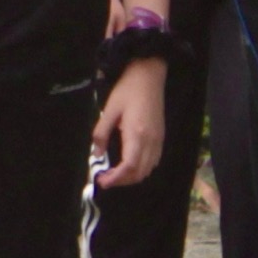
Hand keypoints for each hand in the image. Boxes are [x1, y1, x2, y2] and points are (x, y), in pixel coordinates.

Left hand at [91, 57, 165, 186]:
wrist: (149, 76)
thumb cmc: (127, 90)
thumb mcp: (109, 110)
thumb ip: (101, 133)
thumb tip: (97, 154)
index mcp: (137, 134)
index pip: (129, 167)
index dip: (116, 179)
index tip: (103, 182)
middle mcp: (150, 141)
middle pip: (139, 173)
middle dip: (122, 181)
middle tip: (105, 179)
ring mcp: (158, 140)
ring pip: (148, 169)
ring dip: (132, 177)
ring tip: (115, 174)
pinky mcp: (160, 137)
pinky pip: (154, 161)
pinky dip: (142, 169)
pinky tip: (130, 165)